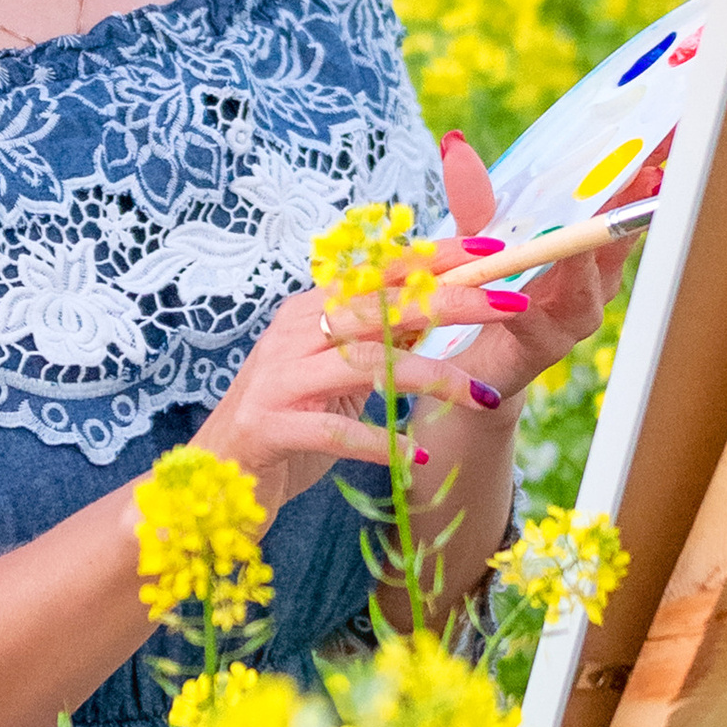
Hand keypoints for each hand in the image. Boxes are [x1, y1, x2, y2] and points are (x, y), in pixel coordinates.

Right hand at [197, 281, 485, 518]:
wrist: (216, 479)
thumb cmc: (286, 425)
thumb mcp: (336, 375)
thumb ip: (379, 342)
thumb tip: (441, 308)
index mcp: (311, 311)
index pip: (381, 270)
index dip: (438, 256)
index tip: (495, 248)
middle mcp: (293, 333)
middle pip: (380, 306)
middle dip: (452, 302)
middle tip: (510, 303)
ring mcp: (278, 377)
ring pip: (366, 363)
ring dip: (433, 379)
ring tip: (484, 397)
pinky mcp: (269, 425)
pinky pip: (338, 430)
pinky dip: (384, 443)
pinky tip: (419, 457)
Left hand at [434, 131, 628, 407]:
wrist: (464, 367)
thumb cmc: (487, 294)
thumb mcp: (475, 239)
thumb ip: (474, 199)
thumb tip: (455, 144)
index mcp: (585, 243)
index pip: (620, 197)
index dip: (647, 165)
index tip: (668, 129)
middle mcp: (591, 278)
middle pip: (620, 236)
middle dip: (635, 204)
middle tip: (648, 173)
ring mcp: (572, 315)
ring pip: (589, 284)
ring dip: (588, 258)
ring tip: (586, 236)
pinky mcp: (541, 349)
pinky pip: (540, 327)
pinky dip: (530, 311)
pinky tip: (521, 300)